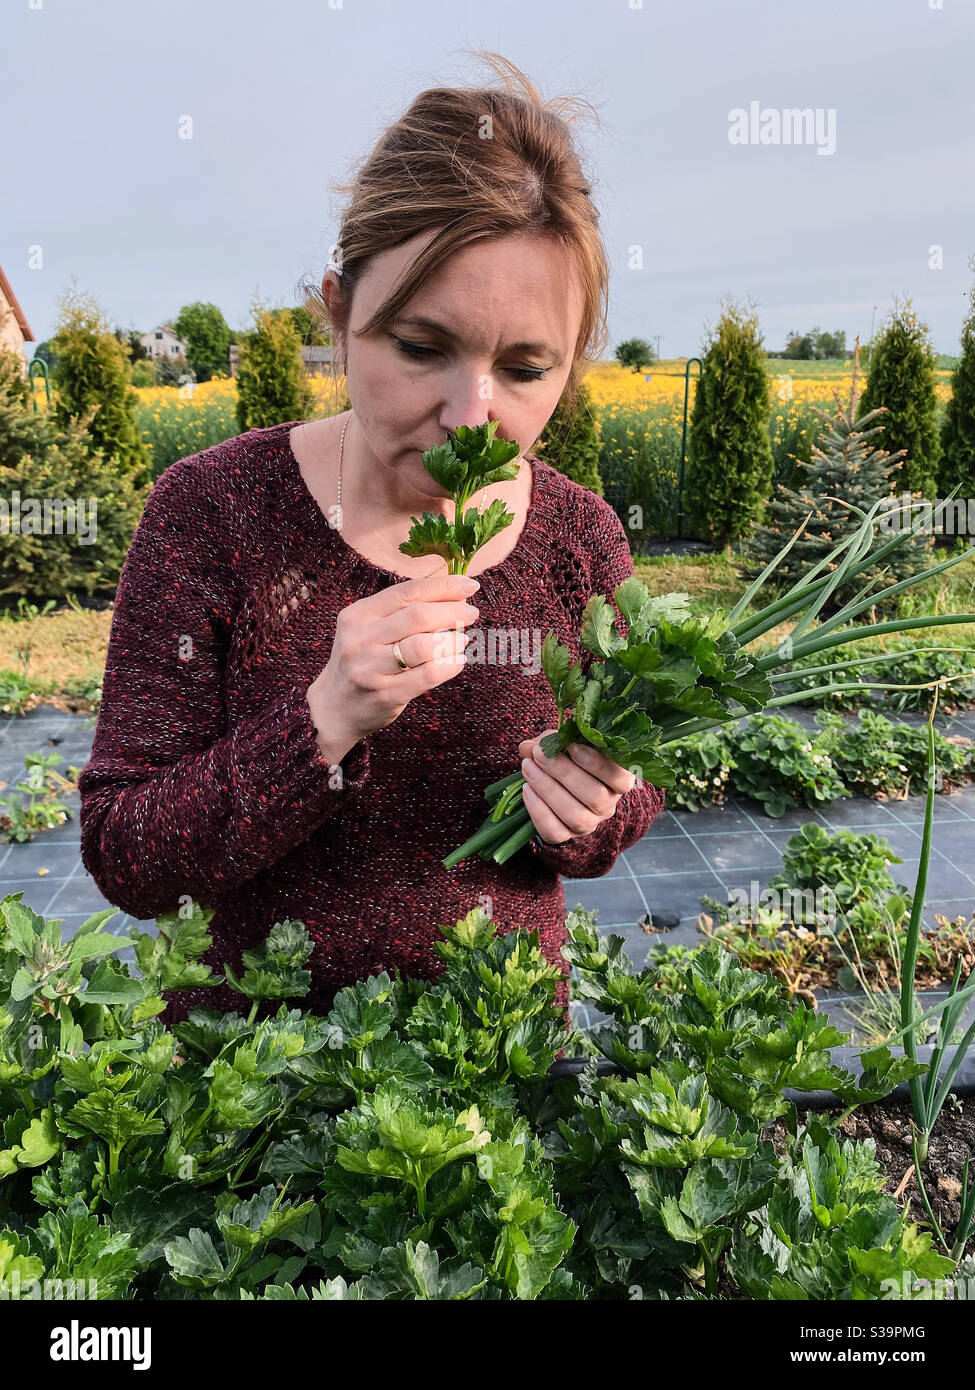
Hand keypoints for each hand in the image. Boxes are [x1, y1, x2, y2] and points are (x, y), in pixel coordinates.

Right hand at [307, 572, 479, 752]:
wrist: (335, 708)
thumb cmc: (363, 661)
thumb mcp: (369, 629)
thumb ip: (402, 612)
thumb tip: (454, 594)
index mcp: (358, 614)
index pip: (407, 592)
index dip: (443, 586)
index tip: (468, 585)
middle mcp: (360, 638)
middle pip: (417, 616)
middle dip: (452, 611)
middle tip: (471, 613)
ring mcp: (370, 668)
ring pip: (423, 646)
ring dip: (452, 639)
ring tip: (462, 639)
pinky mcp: (385, 694)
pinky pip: (428, 675)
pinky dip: (450, 665)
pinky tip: (457, 660)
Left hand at [517, 731, 635, 846]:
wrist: (554, 783)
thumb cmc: (566, 758)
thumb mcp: (564, 743)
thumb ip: (552, 741)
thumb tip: (530, 747)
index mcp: (618, 780)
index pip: (620, 778)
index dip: (597, 764)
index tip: (572, 746)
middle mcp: (608, 805)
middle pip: (595, 796)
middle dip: (564, 772)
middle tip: (540, 754)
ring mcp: (590, 823)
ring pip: (575, 816)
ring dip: (548, 789)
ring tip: (528, 768)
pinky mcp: (567, 835)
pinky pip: (555, 831)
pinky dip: (538, 810)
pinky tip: (527, 789)